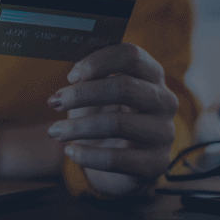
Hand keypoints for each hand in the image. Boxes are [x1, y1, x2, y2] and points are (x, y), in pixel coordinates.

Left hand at [46, 43, 177, 196]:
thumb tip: (73, 77)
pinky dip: (87, 155)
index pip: (131, 55)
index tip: (71, 76)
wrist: (116, 160)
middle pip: (124, 87)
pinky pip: (116, 159)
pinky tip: (70, 152)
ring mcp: (164, 132)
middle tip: (54, 102)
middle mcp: (164, 100)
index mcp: (152, 74)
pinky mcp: (155, 163)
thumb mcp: (98, 92)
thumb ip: (90, 78)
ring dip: (78, 127)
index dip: (98, 62)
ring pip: (118, 123)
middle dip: (82, 94)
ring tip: (55, 131)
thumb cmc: (105, 115)